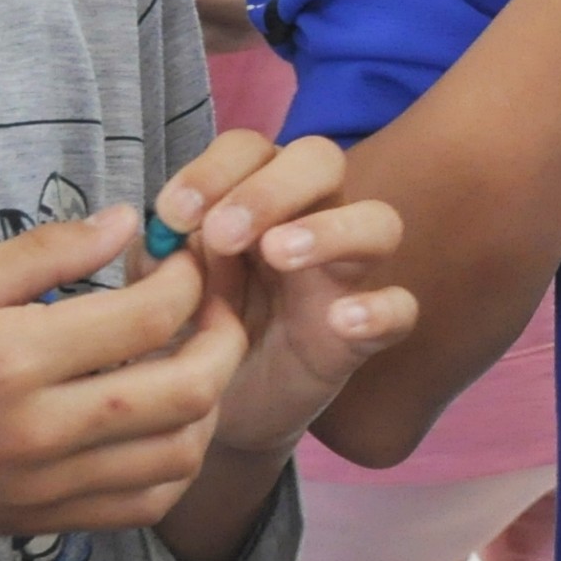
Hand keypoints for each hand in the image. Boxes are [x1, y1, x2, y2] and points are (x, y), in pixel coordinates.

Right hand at [0, 207, 246, 560]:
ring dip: (210, 399)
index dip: (190, 276)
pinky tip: (161, 419)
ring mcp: (46, 485)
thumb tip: (127, 220)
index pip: (151, 314)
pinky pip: (146, 503)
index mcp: (11, 359)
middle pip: (191, 388)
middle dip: (225, 334)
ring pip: (183, 452)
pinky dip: (176, 460)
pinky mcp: (43, 522)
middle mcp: (41, 430)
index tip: (185, 253)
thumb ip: (41, 255)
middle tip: (214, 299)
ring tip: (194, 353)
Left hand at [151, 131, 416, 462]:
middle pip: (321, 161)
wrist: (215, 411)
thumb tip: (163, 235)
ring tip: (278, 255)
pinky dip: (380, 309)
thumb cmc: (191, 332)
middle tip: (223, 234)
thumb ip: (158, 262)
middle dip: (272, 188)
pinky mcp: (362, 334)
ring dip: (330, 229)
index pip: (250, 149)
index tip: (174, 215)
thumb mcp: (158, 293)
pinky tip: (341, 321)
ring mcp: (344, 275)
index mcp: (255, 199)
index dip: (215, 169)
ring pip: (379, 222)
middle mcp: (309, 220)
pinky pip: (402, 309)